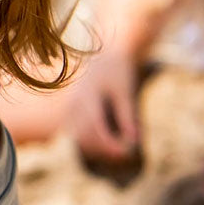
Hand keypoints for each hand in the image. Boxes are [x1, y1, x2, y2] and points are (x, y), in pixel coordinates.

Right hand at [66, 39, 140, 162]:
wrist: (105, 52)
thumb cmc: (117, 69)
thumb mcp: (125, 91)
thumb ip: (127, 116)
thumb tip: (134, 140)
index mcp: (87, 98)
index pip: (95, 130)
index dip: (111, 146)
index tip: (127, 152)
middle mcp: (74, 103)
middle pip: (83, 137)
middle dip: (103, 149)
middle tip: (124, 152)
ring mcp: (69, 105)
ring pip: (76, 135)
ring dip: (94, 146)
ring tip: (116, 146)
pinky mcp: (70, 107)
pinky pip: (74, 129)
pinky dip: (88, 139)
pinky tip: (105, 139)